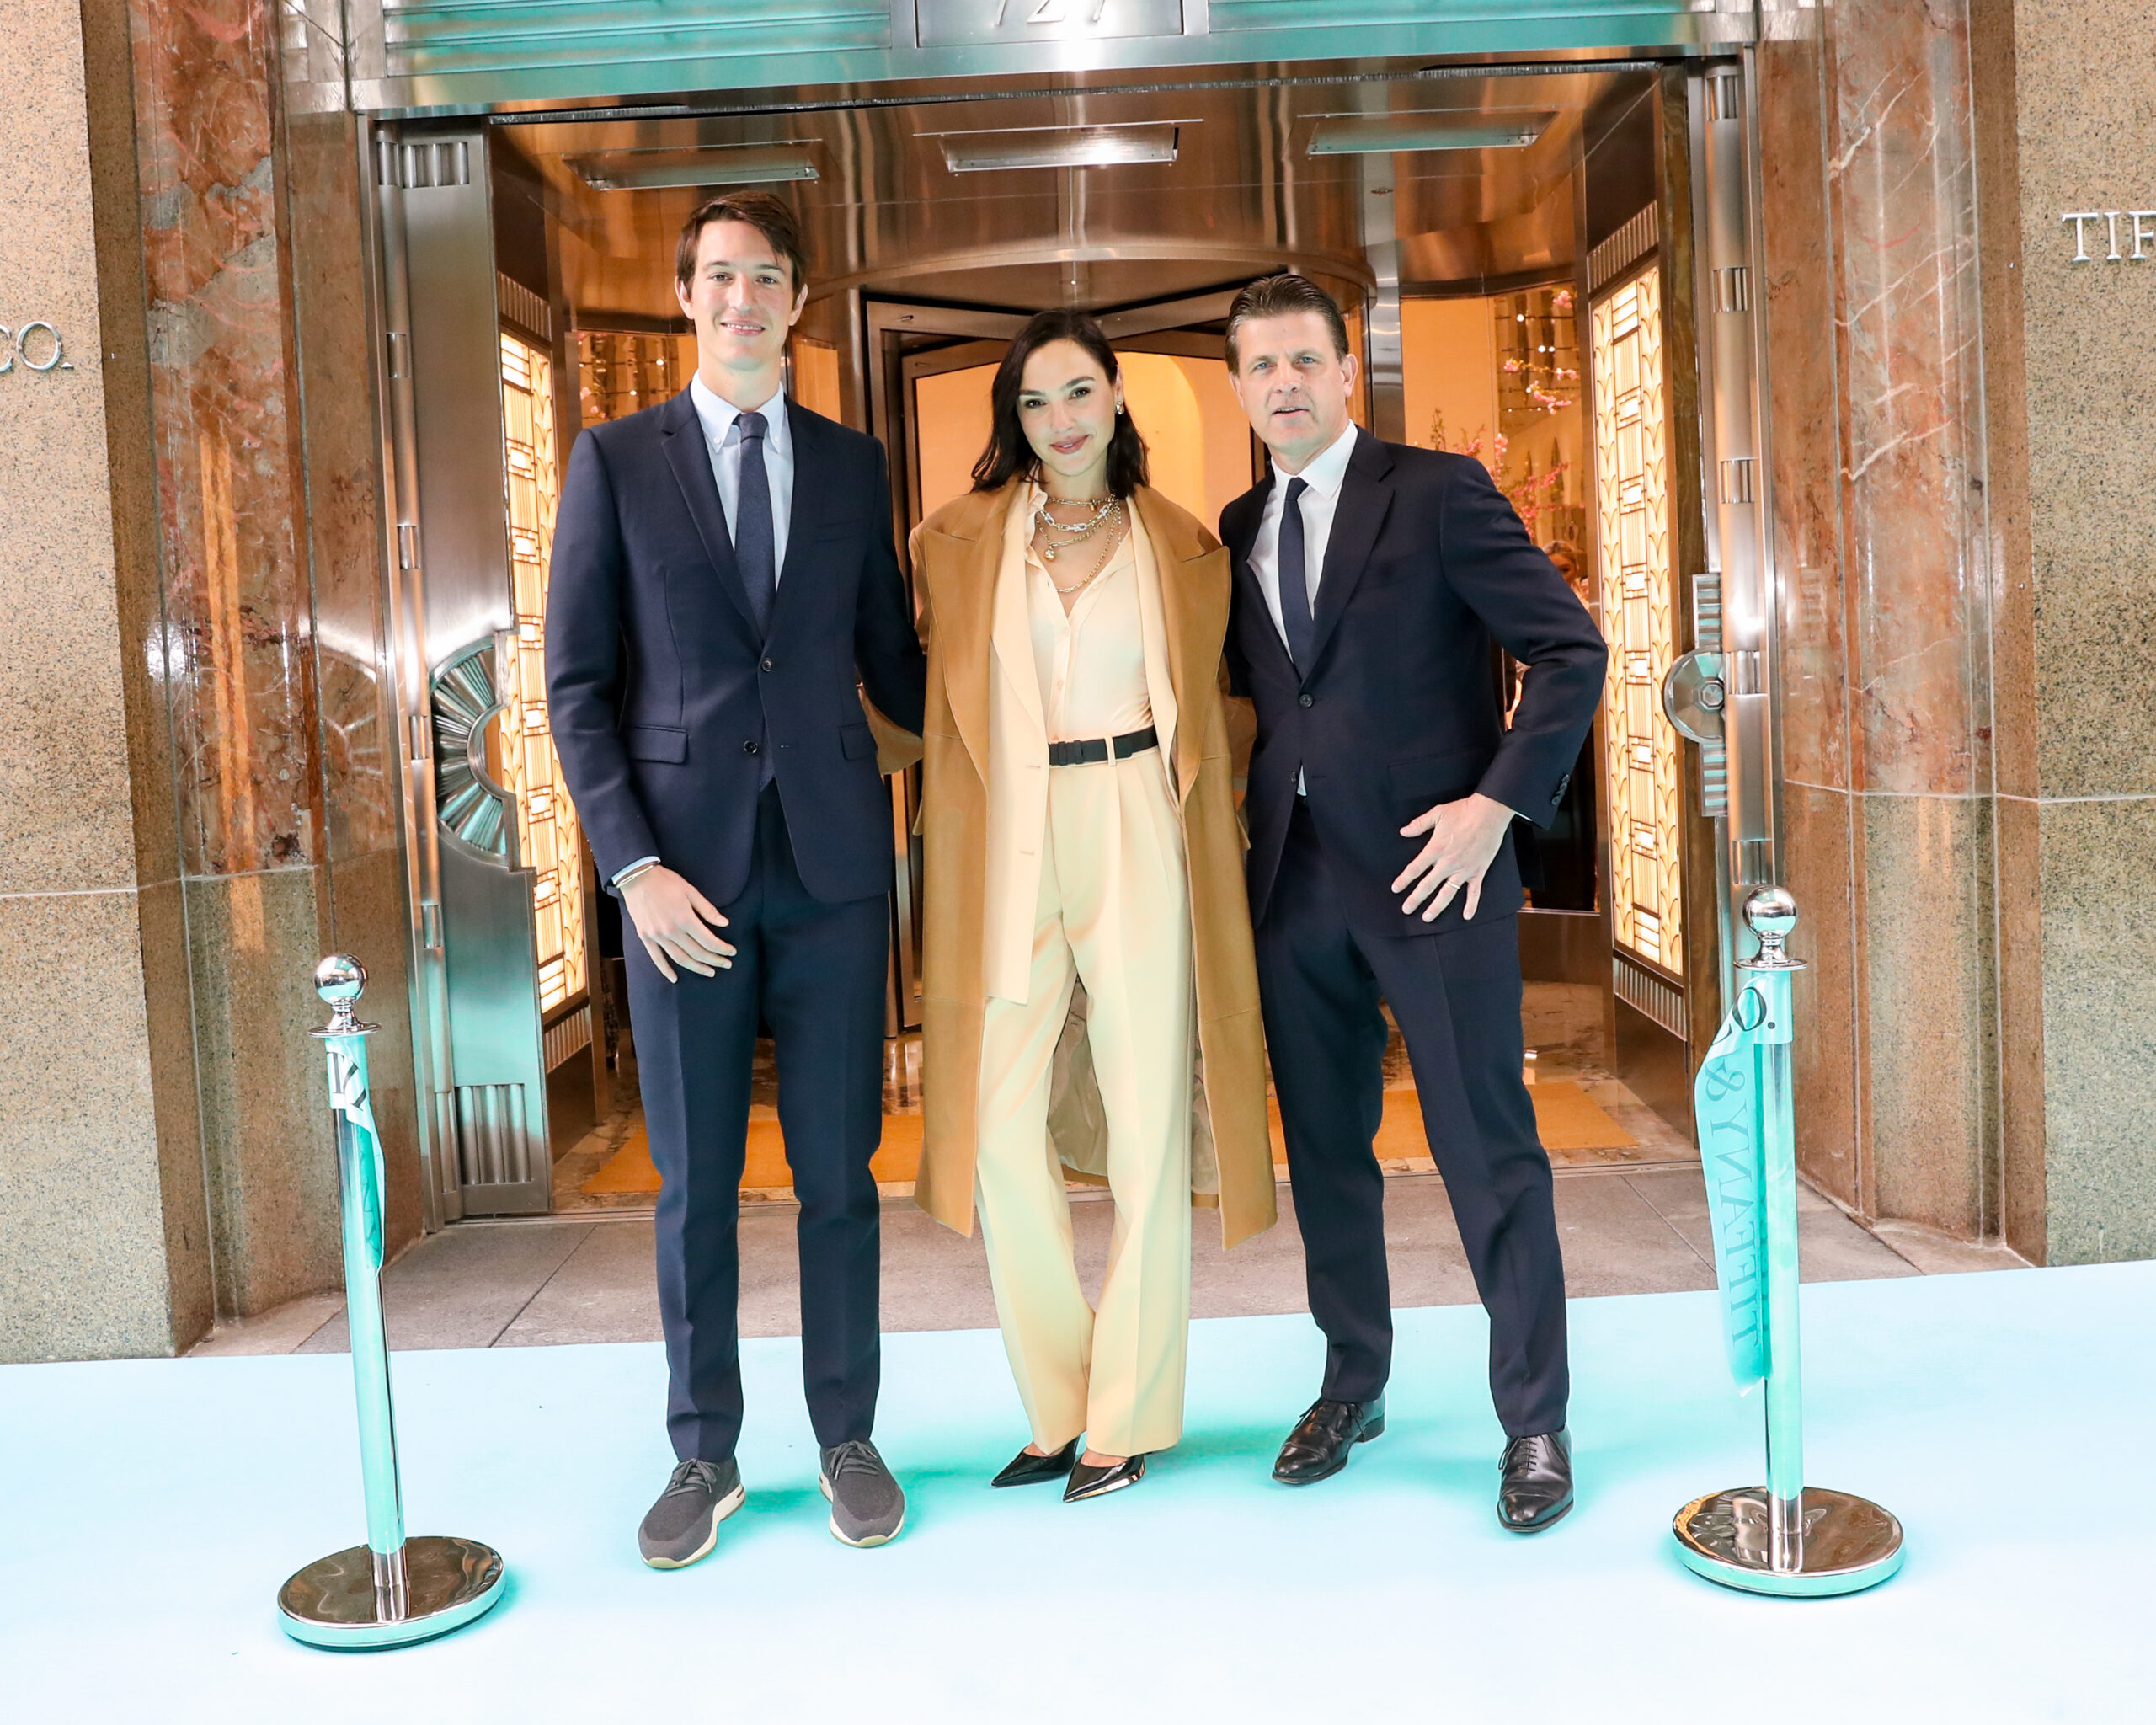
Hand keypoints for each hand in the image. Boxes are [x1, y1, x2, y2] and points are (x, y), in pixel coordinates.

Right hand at [621, 865, 733, 981]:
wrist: (637, 877)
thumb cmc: (666, 882)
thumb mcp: (690, 891)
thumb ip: (707, 909)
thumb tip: (724, 923)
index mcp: (685, 918)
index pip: (709, 941)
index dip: (722, 948)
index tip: (732, 952)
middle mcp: (671, 931)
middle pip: (697, 952)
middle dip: (714, 960)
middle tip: (727, 965)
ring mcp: (657, 936)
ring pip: (680, 958)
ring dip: (697, 968)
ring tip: (710, 972)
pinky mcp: (645, 937)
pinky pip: (657, 958)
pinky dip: (665, 970)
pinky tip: (675, 978)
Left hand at [1392, 792, 1515, 922]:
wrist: (1489, 812)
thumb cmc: (1463, 811)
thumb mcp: (1437, 813)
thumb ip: (1418, 824)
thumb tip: (1403, 832)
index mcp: (1436, 849)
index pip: (1415, 869)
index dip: (1404, 880)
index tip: (1395, 888)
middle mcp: (1448, 863)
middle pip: (1427, 886)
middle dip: (1415, 899)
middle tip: (1406, 909)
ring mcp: (1464, 869)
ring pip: (1447, 894)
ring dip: (1436, 907)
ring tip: (1427, 918)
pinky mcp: (1479, 871)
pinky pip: (1474, 892)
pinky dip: (1471, 905)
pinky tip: (1466, 916)